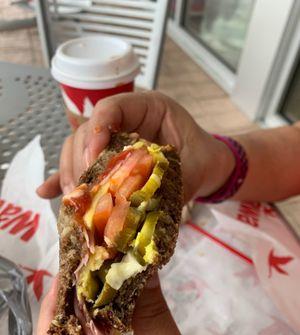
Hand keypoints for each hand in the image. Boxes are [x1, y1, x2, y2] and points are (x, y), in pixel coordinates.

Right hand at [37, 91, 234, 201]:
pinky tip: (48, 192)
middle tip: (83, 188)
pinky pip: (82, 165)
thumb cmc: (202, 159)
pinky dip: (65, 178)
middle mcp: (126, 120)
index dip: (97, 132)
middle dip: (80, 160)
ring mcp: (113, 138)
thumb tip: (134, 206)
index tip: (94, 159)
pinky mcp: (108, 159)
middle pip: (87, 131)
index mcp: (148, 107)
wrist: (207, 166)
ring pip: (78, 147)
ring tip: (73, 198)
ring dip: (71, 173)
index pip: (111, 108)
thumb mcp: (191, 168)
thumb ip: (166, 182)